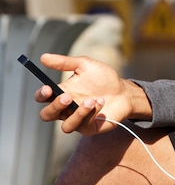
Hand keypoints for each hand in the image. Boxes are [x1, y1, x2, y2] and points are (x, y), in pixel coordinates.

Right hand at [35, 53, 151, 135]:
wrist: (124, 91)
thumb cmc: (103, 78)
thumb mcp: (85, 65)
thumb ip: (64, 62)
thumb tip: (43, 57)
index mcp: (61, 93)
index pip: (43, 98)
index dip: (41, 95)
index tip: (48, 88)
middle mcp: (66, 109)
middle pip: (47, 115)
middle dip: (55, 107)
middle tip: (67, 96)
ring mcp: (77, 120)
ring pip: (66, 126)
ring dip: (77, 113)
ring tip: (92, 100)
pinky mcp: (89, 128)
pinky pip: (83, 126)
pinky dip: (91, 114)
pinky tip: (100, 102)